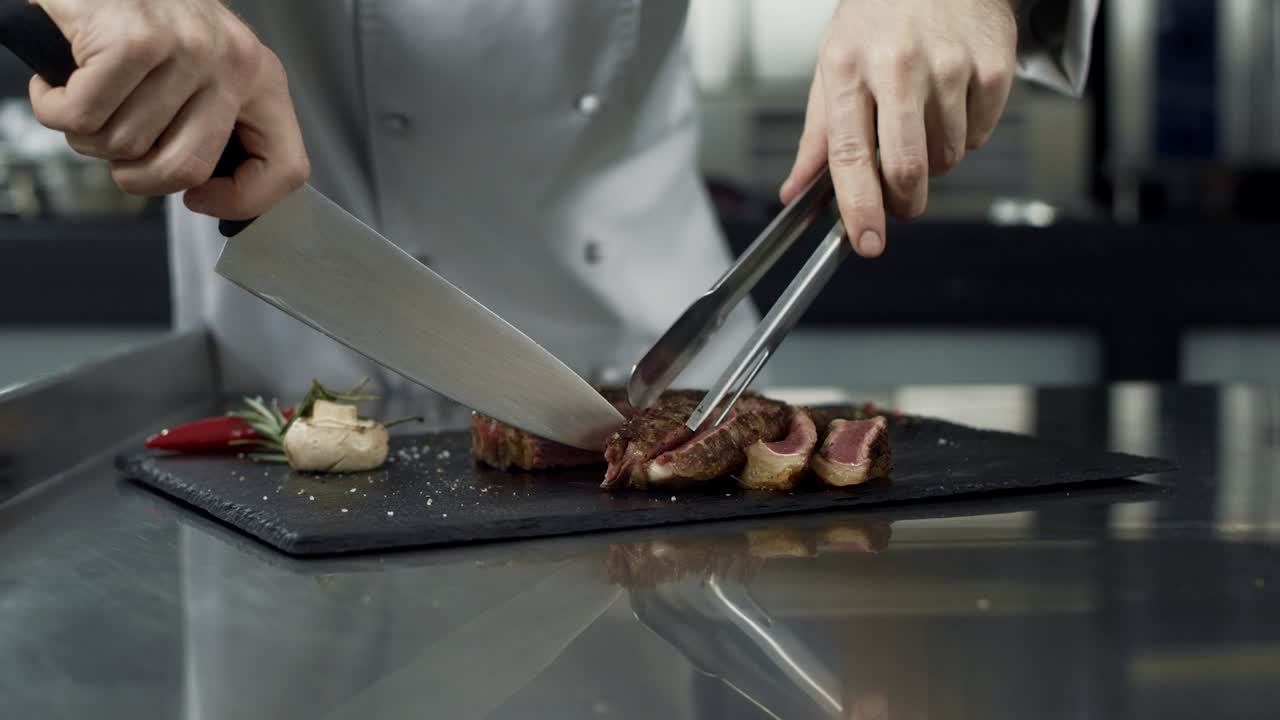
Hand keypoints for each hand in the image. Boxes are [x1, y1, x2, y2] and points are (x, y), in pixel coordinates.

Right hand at [29, 0, 308, 218]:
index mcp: (261, 76)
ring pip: (126, 145)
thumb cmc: (142, 20)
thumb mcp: (204, 72)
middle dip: (137, 176)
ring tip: (86, 97)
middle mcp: (232, 61)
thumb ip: (218, 124)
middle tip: (117, 147)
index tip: (199, 198)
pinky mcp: (132, 39)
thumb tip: (211, 194)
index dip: (241, 200)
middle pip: (187, 169)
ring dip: (88, 135)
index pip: (285, 167)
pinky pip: (83, 117)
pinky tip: (59, 84)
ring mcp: (185, 48)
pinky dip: (54, 109)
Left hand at [781, 0, 1017, 256]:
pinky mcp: (992, 67)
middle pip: (908, 167)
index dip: (859, 207)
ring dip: (934, 159)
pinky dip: (964, 132)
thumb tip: (796, 191)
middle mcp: (899, 66)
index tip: (866, 240)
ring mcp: (950, 66)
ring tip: (922, 118)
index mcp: (849, 67)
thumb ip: (817, 135)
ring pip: (947, 157)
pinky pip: (979, 134)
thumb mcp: (833, 64)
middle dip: (905, 201)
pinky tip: (951, 100)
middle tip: (901, 201)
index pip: (850, 155)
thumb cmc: (880, 18)